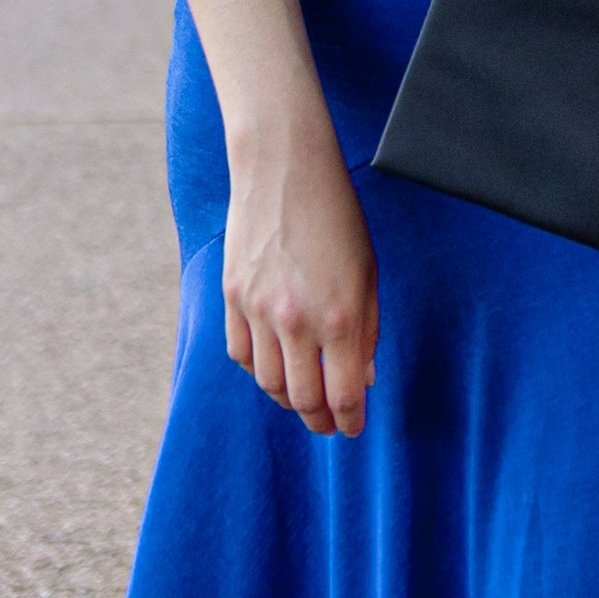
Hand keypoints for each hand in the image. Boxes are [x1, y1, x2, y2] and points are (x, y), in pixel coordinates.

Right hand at [223, 126, 378, 436]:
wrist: (284, 169)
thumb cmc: (336, 216)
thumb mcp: (367, 274)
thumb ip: (366, 331)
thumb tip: (361, 379)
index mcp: (339, 316)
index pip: (342, 395)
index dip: (350, 421)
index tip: (353, 428)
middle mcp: (295, 321)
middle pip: (302, 399)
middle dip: (318, 420)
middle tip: (328, 424)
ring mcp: (258, 310)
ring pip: (267, 382)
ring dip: (287, 398)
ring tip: (303, 397)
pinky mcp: (231, 297)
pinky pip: (240, 353)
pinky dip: (257, 368)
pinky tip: (273, 365)